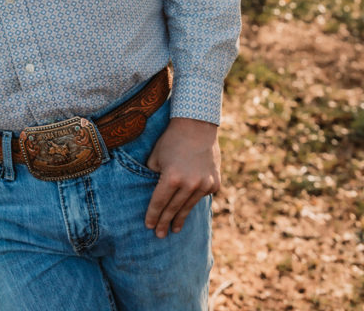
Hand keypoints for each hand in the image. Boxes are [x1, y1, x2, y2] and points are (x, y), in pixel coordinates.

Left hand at [144, 117, 219, 238]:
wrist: (197, 127)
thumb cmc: (171, 139)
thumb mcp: (155, 156)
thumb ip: (152, 175)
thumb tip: (150, 191)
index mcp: (171, 178)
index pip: (159, 202)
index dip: (153, 215)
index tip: (148, 226)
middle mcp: (189, 184)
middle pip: (173, 209)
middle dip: (164, 222)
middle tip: (159, 235)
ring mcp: (204, 185)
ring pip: (189, 206)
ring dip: (180, 218)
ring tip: (174, 229)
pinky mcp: (214, 183)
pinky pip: (202, 197)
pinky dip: (194, 201)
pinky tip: (188, 208)